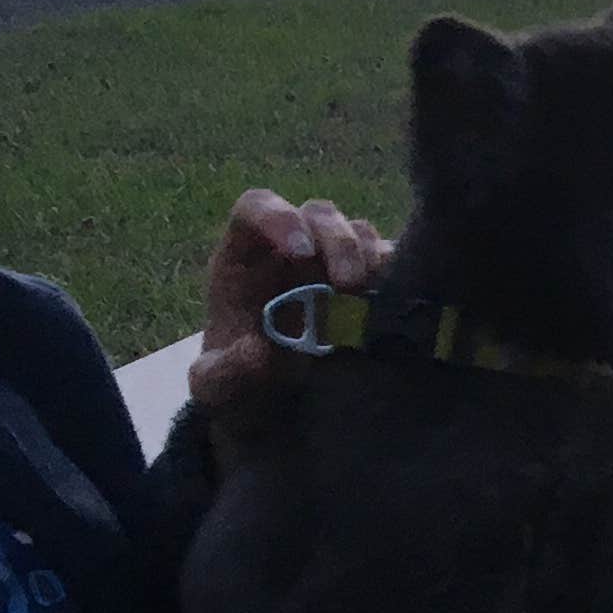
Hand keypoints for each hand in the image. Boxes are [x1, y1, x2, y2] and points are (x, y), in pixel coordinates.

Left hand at [190, 188, 392, 407]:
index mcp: (243, 257)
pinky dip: (395, 273)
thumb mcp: (217, 385)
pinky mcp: (364, 281)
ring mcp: (329, 262)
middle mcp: (289, 248)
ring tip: (371, 296)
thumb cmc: (236, 381)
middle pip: (317, 214)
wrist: (269, 404)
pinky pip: (388, 259)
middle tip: (349, 285)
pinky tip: (394, 302)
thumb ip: (226, 372)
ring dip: (369, 257)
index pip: (257, 209)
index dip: (279, 217)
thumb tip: (261, 354)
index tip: (300, 252)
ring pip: (356, 230)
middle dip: (337, 242)